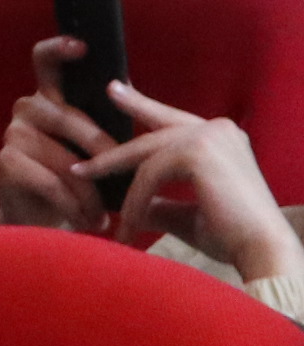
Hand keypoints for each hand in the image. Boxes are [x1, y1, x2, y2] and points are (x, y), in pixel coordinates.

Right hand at [0, 36, 112, 229]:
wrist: (40, 224)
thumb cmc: (77, 183)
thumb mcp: (94, 151)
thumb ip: (106, 123)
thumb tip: (130, 93)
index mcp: (49, 99)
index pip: (45, 61)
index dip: (59, 49)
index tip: (82, 46)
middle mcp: (26, 108)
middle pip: (67, 116)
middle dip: (101, 149)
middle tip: (127, 179)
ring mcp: (12, 133)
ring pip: (64, 157)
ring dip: (91, 192)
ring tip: (104, 215)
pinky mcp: (5, 161)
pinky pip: (50, 181)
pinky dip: (74, 205)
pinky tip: (86, 220)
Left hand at [85, 81, 303, 284]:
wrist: (263, 254)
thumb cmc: (232, 238)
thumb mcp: (188, 213)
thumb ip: (160, 202)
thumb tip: (130, 206)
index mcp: (223, 140)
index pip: (174, 122)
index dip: (145, 109)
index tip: (118, 93)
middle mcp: (219, 131)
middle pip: (158, 125)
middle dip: (126, 111)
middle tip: (103, 92)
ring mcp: (210, 137)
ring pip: (146, 153)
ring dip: (113, 170)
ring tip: (81, 173)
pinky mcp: (197, 152)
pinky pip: (149, 172)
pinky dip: (134, 197)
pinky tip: (125, 221)